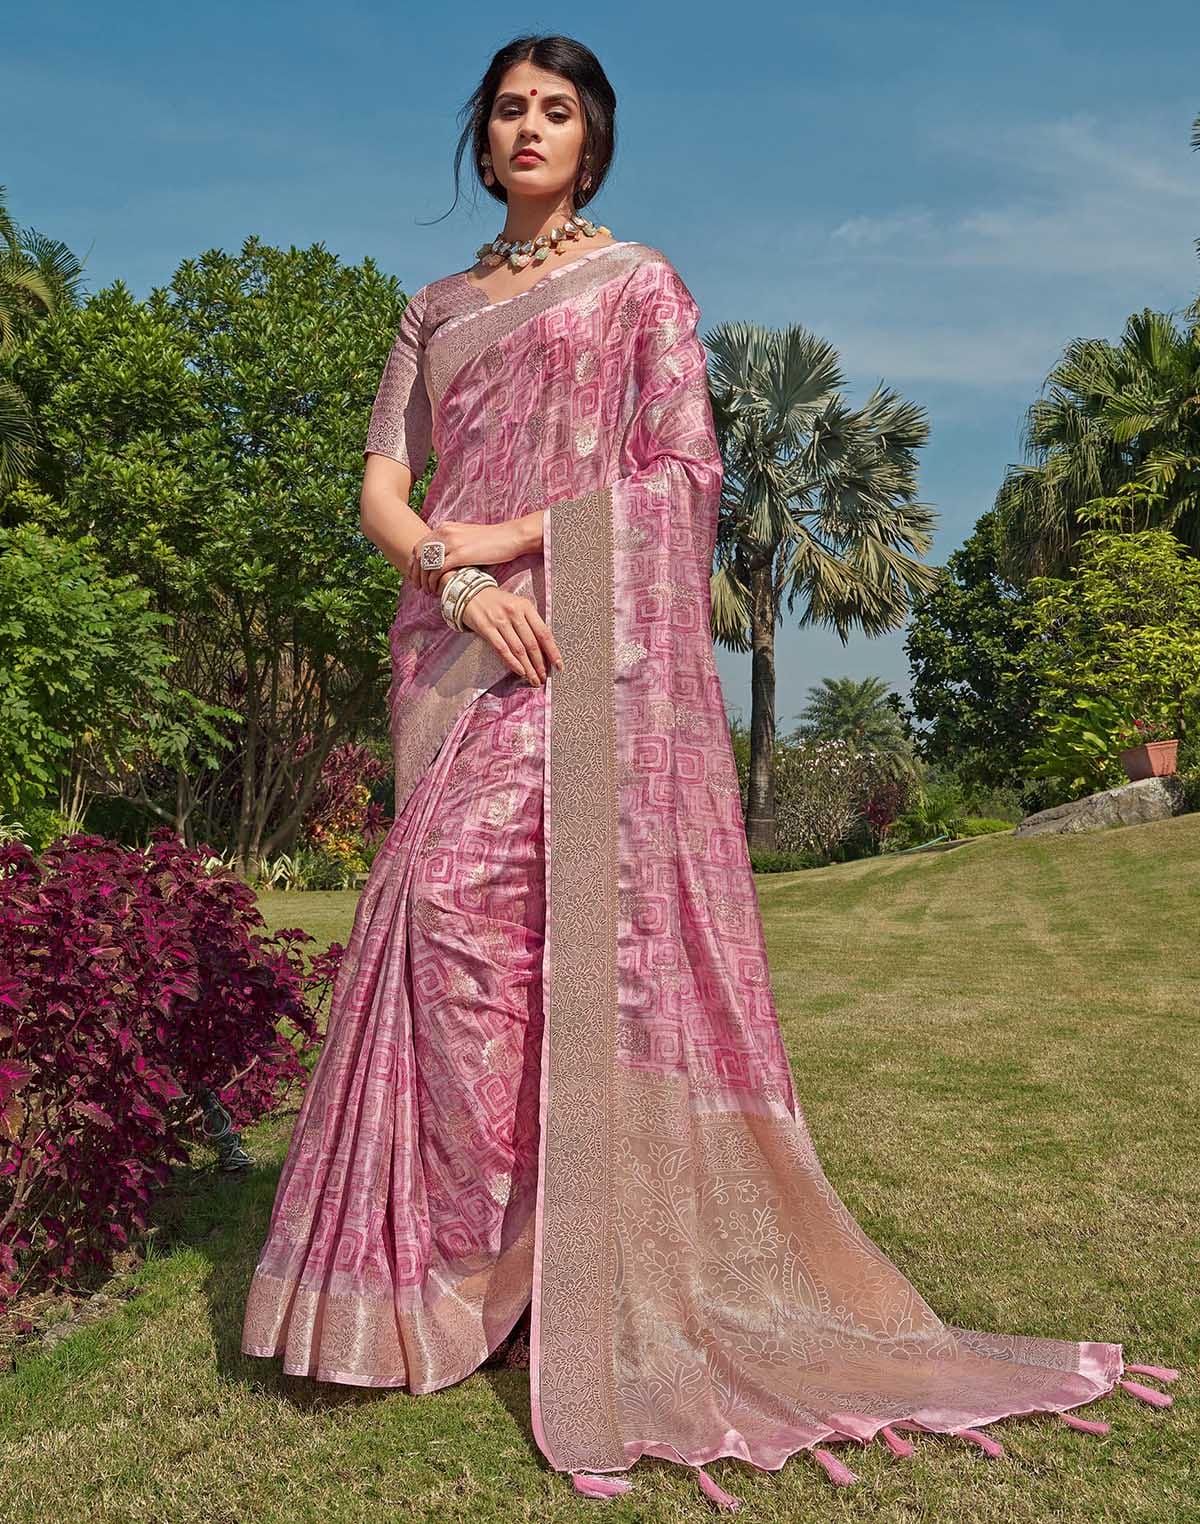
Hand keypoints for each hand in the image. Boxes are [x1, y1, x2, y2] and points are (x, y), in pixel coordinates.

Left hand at [408, 519, 526, 595]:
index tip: (415, 576)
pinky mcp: (460, 554)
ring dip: (424, 579)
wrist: (510, 536)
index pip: (420, 546)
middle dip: (415, 572)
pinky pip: (438, 569)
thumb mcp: (466, 538)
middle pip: (419, 554)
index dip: (414, 563)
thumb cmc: (491, 541)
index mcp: (445, 527)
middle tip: (418, 586)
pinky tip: (437, 589)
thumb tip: (443, 559)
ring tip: (427, 590)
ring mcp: (451, 543)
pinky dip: (434, 581)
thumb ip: (452, 544)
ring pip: (427, 563)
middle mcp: (445, 532)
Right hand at [459, 585, 563, 686]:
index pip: (543, 632)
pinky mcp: (486, 628)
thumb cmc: (498, 602)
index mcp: (526, 606)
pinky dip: (512, 663)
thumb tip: (544, 648)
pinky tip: (520, 672)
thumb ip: (530, 622)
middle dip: (540, 664)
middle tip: (544, 677)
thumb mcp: (517, 605)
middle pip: (532, 643)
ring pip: (518, 649)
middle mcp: (514, 613)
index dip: (552, 651)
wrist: (470, 593)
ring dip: (528, 667)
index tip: (559, 665)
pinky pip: (502, 649)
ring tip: (534, 679)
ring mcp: (500, 621)